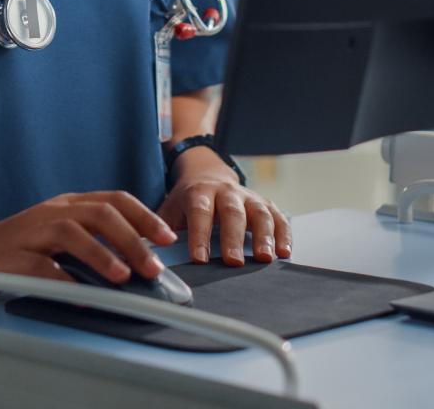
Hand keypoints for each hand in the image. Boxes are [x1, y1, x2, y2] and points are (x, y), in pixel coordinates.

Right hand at [0, 191, 176, 290]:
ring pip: (71, 232)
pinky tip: (80, 292)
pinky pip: (40, 266)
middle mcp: (51, 213)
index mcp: (65, 206)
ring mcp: (29, 233)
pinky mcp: (10, 258)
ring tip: (122, 276)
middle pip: (99, 213)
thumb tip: (137, 264)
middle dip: (132, 238)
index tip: (166, 238)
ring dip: (102, 254)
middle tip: (152, 265)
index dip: (143, 217)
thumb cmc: (13, 251)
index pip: (113, 200)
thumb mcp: (56, 239)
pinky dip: (63, 279)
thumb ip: (91, 244)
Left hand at [157, 147, 291, 264]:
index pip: (199, 212)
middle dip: (233, 238)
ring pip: (259, 213)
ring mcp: (248, 196)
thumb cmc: (187, 199)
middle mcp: (226, 192)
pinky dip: (284, 233)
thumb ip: (161, 230)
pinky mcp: (265, 203)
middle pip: (232, 213)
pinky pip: (278, 216)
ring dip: (264, 236)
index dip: (199, 235)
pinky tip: (286, 252)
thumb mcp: (169, 209)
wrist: (206, 172)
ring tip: (265, 258)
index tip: (199, 259)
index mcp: (198, 192)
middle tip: (234, 262)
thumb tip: (147, 254)